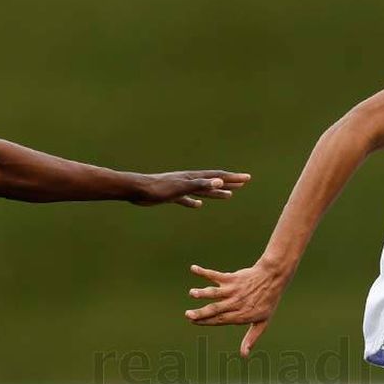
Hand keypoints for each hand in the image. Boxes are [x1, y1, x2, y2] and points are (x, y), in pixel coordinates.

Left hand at [133, 170, 250, 208]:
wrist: (137, 190)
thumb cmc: (158, 189)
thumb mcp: (182, 188)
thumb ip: (200, 185)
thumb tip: (219, 182)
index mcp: (193, 178)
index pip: (218, 177)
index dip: (233, 178)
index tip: (246, 178)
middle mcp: (189, 180)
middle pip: (213, 181)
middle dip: (229, 182)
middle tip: (243, 183)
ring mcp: (181, 187)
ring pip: (203, 190)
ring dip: (216, 193)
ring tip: (229, 196)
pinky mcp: (171, 195)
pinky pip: (188, 199)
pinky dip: (195, 202)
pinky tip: (198, 205)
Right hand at [184, 258, 292, 355]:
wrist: (273, 279)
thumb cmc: (267, 302)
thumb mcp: (262, 323)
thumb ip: (251, 338)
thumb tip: (244, 355)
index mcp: (241, 315)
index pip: (220, 320)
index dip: (206, 321)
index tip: (193, 322)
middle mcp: (235, 303)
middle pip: (216, 309)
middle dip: (201, 312)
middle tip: (188, 315)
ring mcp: (233, 290)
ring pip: (216, 292)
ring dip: (203, 293)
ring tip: (192, 293)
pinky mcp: (232, 278)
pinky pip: (216, 275)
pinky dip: (204, 272)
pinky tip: (193, 269)